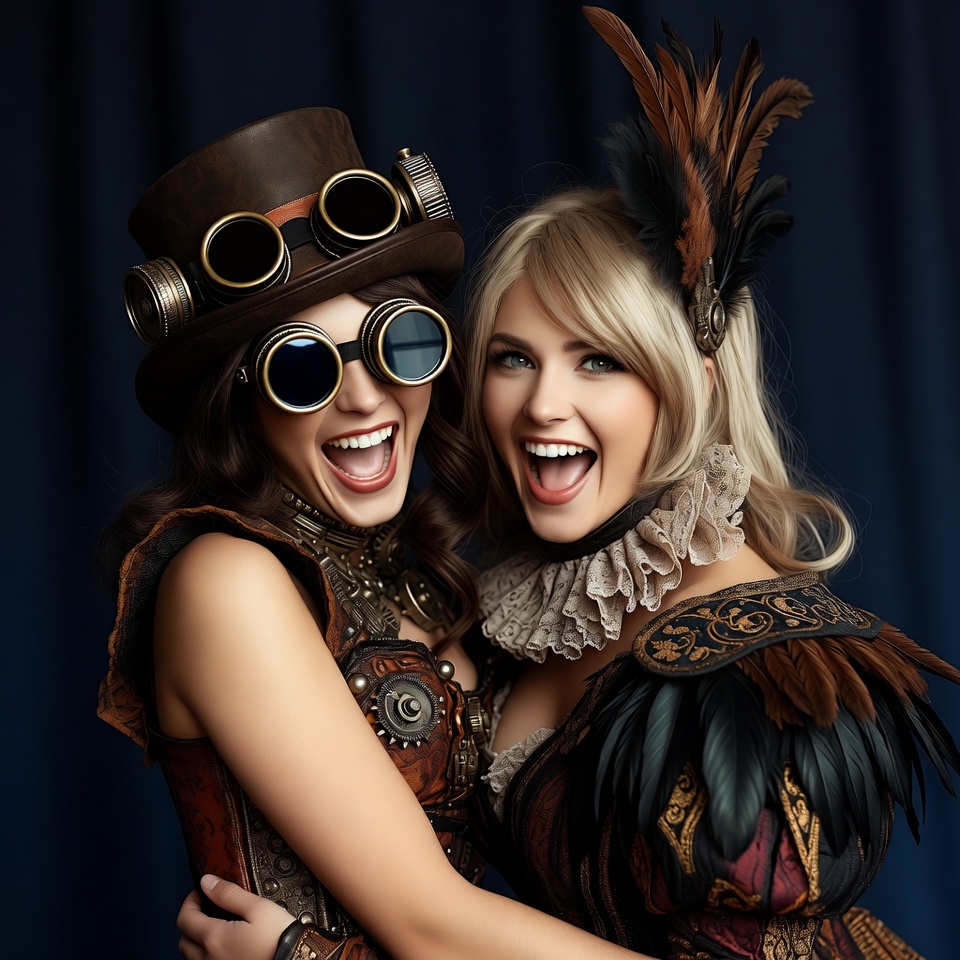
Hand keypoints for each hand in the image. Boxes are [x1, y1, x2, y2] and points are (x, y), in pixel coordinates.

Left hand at [177, 874, 294, 959]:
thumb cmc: (279, 938)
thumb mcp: (258, 908)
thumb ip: (229, 894)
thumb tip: (207, 882)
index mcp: (214, 938)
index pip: (185, 919)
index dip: (189, 902)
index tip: (200, 893)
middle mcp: (208, 959)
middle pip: (183, 940)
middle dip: (191, 922)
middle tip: (205, 910)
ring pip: (191, 958)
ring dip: (196, 942)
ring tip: (215, 929)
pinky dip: (206, 956)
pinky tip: (223, 948)